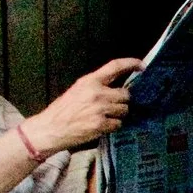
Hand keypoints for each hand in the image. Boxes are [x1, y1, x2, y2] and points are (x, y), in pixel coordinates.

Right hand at [27, 57, 142, 151]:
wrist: (50, 128)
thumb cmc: (63, 110)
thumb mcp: (77, 90)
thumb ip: (96, 87)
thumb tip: (116, 88)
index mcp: (89, 81)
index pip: (115, 66)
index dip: (131, 63)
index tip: (142, 65)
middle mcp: (96, 92)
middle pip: (125, 94)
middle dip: (122, 101)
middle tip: (113, 107)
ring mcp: (100, 109)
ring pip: (124, 110)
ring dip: (119, 115)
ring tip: (105, 117)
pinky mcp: (101, 124)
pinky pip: (118, 124)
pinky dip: (113, 126)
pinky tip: (102, 127)